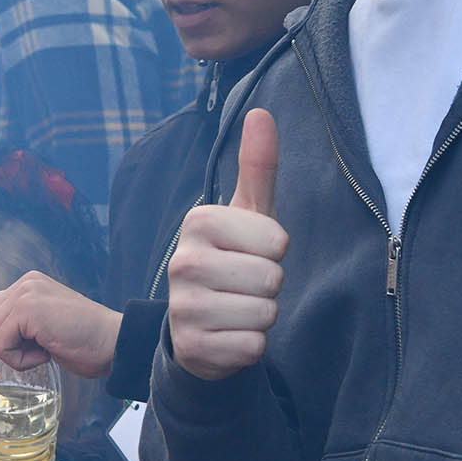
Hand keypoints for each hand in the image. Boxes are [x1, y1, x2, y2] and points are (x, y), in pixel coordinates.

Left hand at [0, 271, 121, 378]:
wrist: (115, 343)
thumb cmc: (84, 342)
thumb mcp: (42, 325)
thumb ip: (16, 320)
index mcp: (26, 284)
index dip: (0, 336)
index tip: (32, 341)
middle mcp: (23, 283)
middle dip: (3, 344)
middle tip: (38, 345)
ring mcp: (24, 293)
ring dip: (12, 353)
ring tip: (43, 347)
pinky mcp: (27, 309)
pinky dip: (20, 359)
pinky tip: (46, 351)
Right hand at [166, 108, 287, 380]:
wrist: (195, 326)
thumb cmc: (232, 260)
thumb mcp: (246, 214)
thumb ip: (257, 166)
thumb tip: (262, 112)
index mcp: (198, 222)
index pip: (278, 241)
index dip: (275, 252)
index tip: (250, 254)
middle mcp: (183, 262)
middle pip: (273, 279)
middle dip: (269, 286)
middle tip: (244, 285)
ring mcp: (183, 307)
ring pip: (265, 313)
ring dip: (262, 316)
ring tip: (238, 309)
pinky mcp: (193, 348)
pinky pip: (253, 347)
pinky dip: (251, 346)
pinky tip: (230, 336)